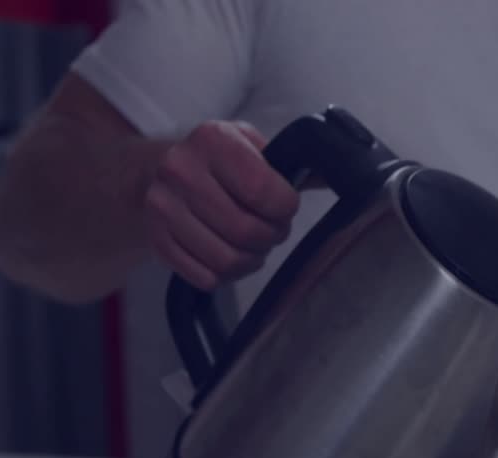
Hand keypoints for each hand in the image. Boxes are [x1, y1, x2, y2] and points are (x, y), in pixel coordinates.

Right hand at [144, 120, 299, 288]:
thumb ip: (292, 163)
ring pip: (225, 260)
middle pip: (244, 231)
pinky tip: (229, 256)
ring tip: (253, 247)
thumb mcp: (251, 147)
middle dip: (271, 238)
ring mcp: (161, 207)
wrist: (152, 174)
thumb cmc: (216, 162)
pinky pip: (204, 277)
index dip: (284, 208)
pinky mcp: (156, 240)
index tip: (285, 207)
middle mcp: (180, 170)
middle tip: (273, 231)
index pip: (262, 190)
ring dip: (251, 261)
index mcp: (212, 139)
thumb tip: (345, 175)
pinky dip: (226, 276)